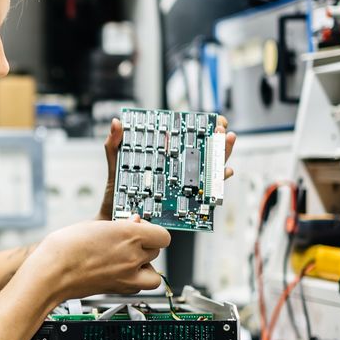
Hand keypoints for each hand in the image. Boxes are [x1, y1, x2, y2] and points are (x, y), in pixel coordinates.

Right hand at [32, 216, 171, 300]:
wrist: (51, 274)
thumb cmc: (64, 248)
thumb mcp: (92, 225)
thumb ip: (118, 225)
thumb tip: (133, 224)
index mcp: (128, 234)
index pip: (162, 235)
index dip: (152, 230)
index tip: (141, 227)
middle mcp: (132, 256)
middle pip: (157, 251)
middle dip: (145, 244)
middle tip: (128, 240)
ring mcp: (128, 275)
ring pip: (154, 271)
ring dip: (146, 265)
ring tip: (130, 259)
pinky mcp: (120, 289)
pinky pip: (141, 285)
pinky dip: (137, 279)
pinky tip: (123, 272)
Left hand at [97, 115, 237, 219]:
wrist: (116, 219)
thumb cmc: (117, 193)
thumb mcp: (115, 165)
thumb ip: (114, 144)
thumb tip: (116, 122)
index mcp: (165, 157)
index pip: (189, 138)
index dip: (203, 127)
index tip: (211, 119)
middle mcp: (180, 169)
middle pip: (206, 151)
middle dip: (217, 138)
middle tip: (220, 129)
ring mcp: (185, 185)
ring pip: (212, 168)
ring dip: (222, 154)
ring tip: (226, 141)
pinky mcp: (187, 202)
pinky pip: (208, 192)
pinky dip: (219, 181)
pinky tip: (224, 172)